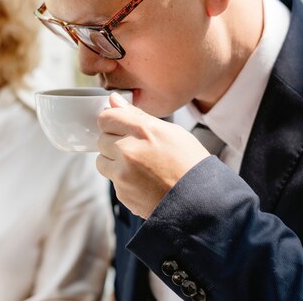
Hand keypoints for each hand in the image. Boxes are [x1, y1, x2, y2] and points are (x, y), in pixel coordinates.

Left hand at [96, 93, 209, 217]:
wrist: (201, 202)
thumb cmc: (190, 164)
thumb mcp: (171, 131)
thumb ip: (137, 115)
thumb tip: (113, 101)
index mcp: (142, 130)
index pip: (107, 117)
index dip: (113, 121)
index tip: (121, 127)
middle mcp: (128, 151)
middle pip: (102, 139)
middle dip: (114, 142)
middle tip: (136, 149)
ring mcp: (122, 174)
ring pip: (102, 161)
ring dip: (114, 162)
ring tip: (139, 166)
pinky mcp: (122, 193)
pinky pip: (113, 181)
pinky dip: (123, 180)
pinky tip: (144, 182)